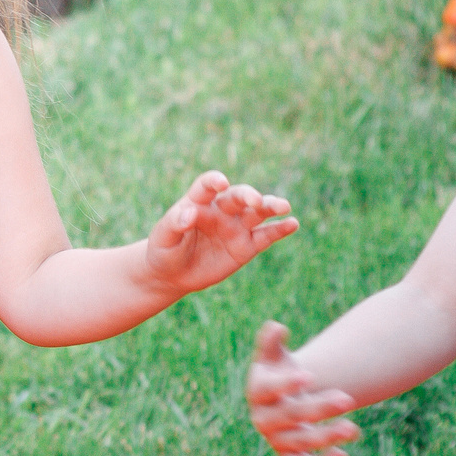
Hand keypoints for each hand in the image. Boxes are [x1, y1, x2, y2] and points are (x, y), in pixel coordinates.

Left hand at [143, 171, 297, 293]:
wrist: (172, 274)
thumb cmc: (164, 250)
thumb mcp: (163, 237)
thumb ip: (175, 223)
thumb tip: (190, 213)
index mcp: (198, 202)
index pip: (207, 186)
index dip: (214, 182)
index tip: (221, 183)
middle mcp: (221, 211)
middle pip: (238, 197)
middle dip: (248, 196)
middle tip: (255, 200)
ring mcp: (236, 227)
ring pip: (257, 213)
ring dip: (271, 207)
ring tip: (284, 206)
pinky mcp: (246, 246)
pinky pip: (266, 236)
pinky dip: (280, 229)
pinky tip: (293, 224)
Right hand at [245, 321, 360, 455]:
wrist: (287, 398)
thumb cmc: (280, 371)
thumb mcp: (275, 355)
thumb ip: (272, 340)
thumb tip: (276, 327)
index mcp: (257, 392)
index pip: (267, 389)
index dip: (286, 384)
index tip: (311, 376)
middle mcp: (263, 419)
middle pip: (290, 416)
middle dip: (319, 408)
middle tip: (348, 398)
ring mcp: (277, 440)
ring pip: (301, 443)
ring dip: (327, 437)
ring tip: (353, 429)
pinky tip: (344, 455)